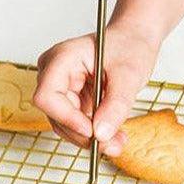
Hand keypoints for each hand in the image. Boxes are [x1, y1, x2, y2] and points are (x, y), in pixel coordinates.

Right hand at [33, 20, 159, 155]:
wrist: (136, 39)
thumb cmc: (130, 45)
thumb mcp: (129, 74)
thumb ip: (116, 105)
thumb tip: (101, 134)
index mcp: (62, 58)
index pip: (47, 96)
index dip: (67, 118)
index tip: (92, 131)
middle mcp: (55, 73)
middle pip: (57, 115)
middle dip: (84, 134)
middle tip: (112, 144)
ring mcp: (63, 88)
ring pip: (67, 125)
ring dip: (92, 138)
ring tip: (118, 141)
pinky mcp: (73, 99)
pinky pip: (78, 123)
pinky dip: (96, 132)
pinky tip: (115, 135)